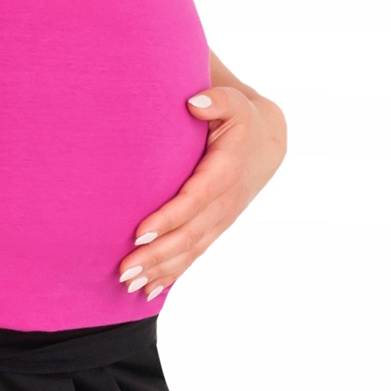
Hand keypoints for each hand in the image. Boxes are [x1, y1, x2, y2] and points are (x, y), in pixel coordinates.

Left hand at [117, 79, 287, 298]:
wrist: (267, 143)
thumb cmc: (240, 119)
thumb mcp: (234, 102)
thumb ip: (216, 99)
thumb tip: (194, 101)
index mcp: (225, 172)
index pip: (194, 200)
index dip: (167, 218)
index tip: (138, 233)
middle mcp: (225, 203)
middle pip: (188, 235)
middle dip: (156, 255)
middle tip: (124, 270)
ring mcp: (221, 220)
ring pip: (190, 251)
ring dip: (160, 271)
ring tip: (129, 286)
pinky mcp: (216, 228)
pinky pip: (194, 256)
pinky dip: (172, 275)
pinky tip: (150, 292)